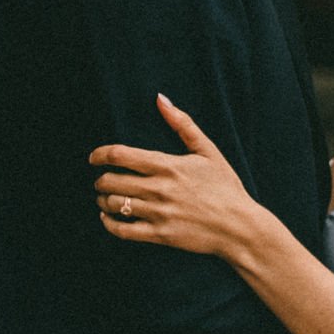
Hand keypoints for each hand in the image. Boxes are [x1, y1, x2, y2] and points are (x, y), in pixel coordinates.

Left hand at [92, 97, 264, 263]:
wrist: (239, 226)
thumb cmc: (225, 187)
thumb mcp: (208, 151)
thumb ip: (182, 124)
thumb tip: (160, 98)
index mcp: (168, 165)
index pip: (121, 155)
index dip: (100, 154)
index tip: (93, 158)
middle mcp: (160, 189)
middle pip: (112, 181)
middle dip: (100, 180)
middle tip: (100, 180)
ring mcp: (159, 213)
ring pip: (115, 205)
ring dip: (103, 200)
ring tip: (104, 198)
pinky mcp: (160, 235)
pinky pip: (123, 231)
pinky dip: (109, 224)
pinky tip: (107, 218)